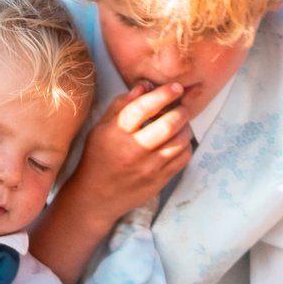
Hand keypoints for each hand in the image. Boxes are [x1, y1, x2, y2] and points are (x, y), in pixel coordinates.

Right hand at [67, 84, 195, 228]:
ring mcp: (149, 168)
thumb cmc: (98, 158)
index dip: (163, 94)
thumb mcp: (101, 128)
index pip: (143, 107)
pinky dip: (185, 145)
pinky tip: (179, 141)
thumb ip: (121, 105)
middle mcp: (134, 150)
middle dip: (181, 110)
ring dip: (186, 127)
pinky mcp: (159, 181)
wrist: (95, 197)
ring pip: (180, 141)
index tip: (176, 87)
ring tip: (181, 123)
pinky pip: (183, 159)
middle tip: (183, 106)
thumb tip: (145, 86)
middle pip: (168, 124)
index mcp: (116, 133)